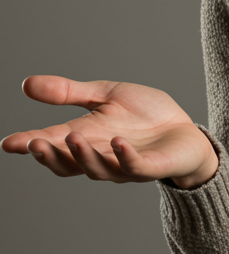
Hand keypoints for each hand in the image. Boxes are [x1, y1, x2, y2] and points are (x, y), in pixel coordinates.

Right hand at [1, 75, 218, 188]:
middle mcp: (101, 156)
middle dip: (50, 155)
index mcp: (87, 138)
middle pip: (68, 164)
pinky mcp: (151, 167)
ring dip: (83, 155)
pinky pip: (135, 167)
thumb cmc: (145, 116)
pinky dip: (124, 156)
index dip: (30, 145)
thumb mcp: (105, 96)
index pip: (53, 144)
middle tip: (34, 143)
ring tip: (72, 138)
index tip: (8, 144)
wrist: (185, 132)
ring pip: (97, 169)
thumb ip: (69, 93)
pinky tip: (117, 142)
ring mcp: (125, 165)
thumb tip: (26, 84)